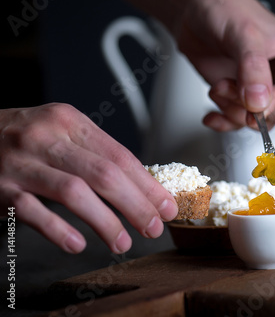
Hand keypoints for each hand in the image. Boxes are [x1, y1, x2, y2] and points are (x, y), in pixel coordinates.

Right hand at [0, 104, 176, 253]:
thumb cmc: (25, 137)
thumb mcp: (62, 132)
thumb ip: (97, 154)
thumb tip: (142, 186)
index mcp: (70, 122)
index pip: (120, 156)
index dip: (148, 184)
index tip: (166, 205)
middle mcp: (46, 138)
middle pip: (104, 174)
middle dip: (136, 205)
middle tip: (153, 227)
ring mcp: (21, 163)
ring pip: (74, 193)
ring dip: (105, 222)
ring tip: (122, 242)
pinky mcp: (0, 189)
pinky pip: (33, 212)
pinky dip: (59, 230)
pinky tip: (78, 244)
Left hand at [169, 0, 274, 130]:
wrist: (197, 10)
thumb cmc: (227, 9)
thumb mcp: (244, 34)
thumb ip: (253, 69)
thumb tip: (260, 101)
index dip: (273, 101)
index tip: (253, 104)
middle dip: (250, 106)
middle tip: (230, 87)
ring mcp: (266, 89)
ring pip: (258, 121)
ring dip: (232, 109)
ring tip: (219, 87)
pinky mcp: (245, 98)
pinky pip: (240, 123)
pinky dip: (223, 121)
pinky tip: (213, 114)